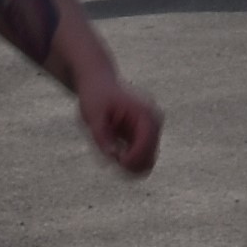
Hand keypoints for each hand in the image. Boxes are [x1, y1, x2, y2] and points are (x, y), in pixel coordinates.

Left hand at [68, 54, 163, 176]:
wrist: (97, 81)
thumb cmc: (94, 95)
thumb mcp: (93, 114)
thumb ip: (101, 136)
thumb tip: (111, 156)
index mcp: (144, 112)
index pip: (147, 143)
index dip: (132, 158)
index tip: (115, 160)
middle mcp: (153, 121)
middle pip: (150, 157)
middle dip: (130, 164)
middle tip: (110, 157)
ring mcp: (150, 129)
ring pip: (147, 161)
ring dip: (128, 164)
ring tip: (111, 153)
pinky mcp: (143, 135)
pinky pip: (140, 158)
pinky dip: (127, 160)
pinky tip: (113, 151)